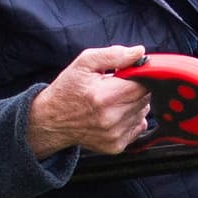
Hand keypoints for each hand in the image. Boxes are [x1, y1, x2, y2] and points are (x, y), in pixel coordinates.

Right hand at [26, 45, 152, 157]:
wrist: (52, 120)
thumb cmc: (68, 89)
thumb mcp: (85, 63)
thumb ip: (114, 55)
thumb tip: (139, 52)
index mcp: (104, 96)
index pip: (143, 84)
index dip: (140, 76)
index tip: (129, 74)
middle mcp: (111, 118)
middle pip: (145, 98)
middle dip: (135, 89)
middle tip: (117, 86)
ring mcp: (114, 135)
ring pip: (143, 112)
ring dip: (133, 104)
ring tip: (113, 100)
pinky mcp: (115, 146)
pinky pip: (138, 127)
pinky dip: (131, 119)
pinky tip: (114, 114)